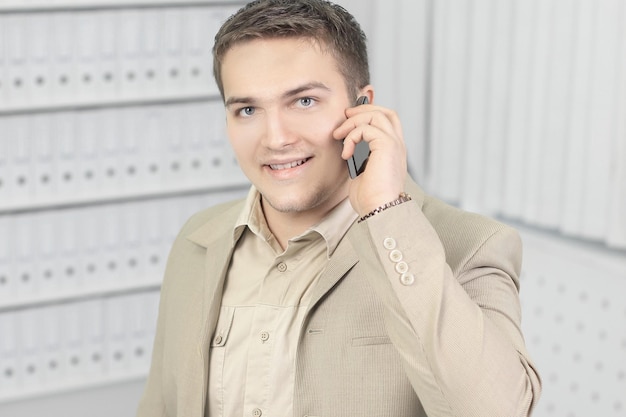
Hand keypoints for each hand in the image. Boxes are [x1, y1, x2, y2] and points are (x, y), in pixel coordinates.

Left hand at [333, 102, 407, 216]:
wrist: (380, 210)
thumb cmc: (371, 199)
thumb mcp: (362, 172)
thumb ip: (359, 157)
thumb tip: (348, 148)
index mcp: (393, 151)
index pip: (387, 122)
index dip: (368, 115)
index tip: (348, 122)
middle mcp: (397, 145)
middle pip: (385, 112)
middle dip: (362, 110)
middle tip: (344, 117)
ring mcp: (394, 144)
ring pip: (376, 115)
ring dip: (353, 121)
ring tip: (339, 135)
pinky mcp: (386, 146)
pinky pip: (367, 128)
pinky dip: (352, 136)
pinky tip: (346, 153)